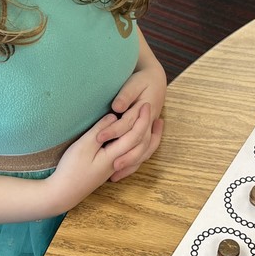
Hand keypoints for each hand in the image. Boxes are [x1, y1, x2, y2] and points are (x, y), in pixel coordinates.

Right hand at [48, 109, 159, 213]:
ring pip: (139, 151)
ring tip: (152, 124)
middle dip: (147, 125)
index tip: (144, 104)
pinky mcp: (110, 169)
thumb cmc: (71, 169)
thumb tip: (115, 116)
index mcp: (115, 155)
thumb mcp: (83, 146)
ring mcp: (115, 167)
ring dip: (147, 136)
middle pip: (141, 143)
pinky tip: (134, 140)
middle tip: (148, 107)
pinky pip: (131, 155)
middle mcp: (120, 162)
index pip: (135, 135)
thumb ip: (100, 130)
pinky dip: (139, 146)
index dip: (142, 118)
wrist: (64, 193)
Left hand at [95, 57, 166, 180]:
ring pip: (143, 152)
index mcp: (146, 112)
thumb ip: (125, 96)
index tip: (98, 138)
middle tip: (110, 166)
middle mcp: (149, 124)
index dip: (113, 132)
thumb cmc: (143, 80)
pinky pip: (143, 153)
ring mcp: (149, 131)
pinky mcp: (146, 135)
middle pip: (139, 145)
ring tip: (114, 176)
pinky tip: (119, 173)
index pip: (129, 125)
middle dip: (125, 157)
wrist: (156, 79)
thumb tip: (117, 107)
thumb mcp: (134, 84)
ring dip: (130, 164)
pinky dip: (133, 164)